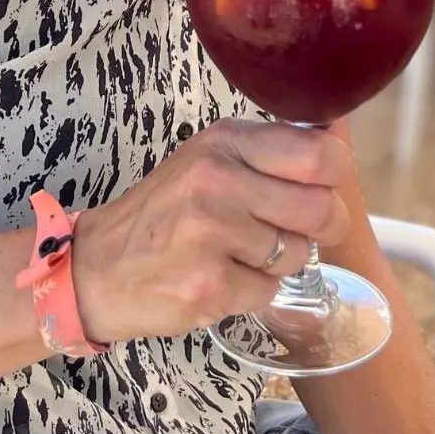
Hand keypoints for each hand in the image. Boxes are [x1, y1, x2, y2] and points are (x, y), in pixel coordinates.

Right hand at [70, 119, 351, 345]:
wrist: (98, 267)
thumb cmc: (164, 212)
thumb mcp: (208, 160)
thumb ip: (265, 155)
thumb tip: (336, 151)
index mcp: (223, 141)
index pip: (317, 152)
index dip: (337, 174)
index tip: (327, 185)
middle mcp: (217, 179)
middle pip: (320, 208)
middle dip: (323, 227)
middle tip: (298, 231)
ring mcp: (211, 233)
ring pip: (296, 254)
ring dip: (279, 262)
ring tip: (238, 253)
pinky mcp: (209, 285)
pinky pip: (268, 292)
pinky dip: (252, 292)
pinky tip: (220, 278)